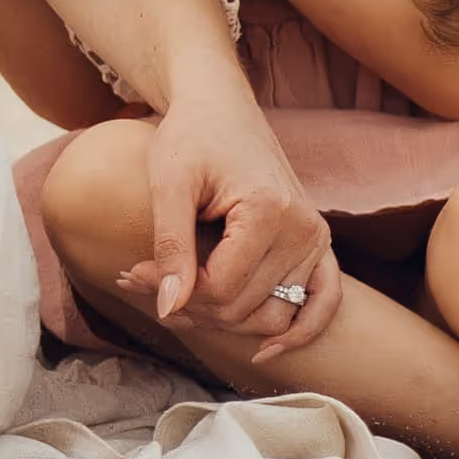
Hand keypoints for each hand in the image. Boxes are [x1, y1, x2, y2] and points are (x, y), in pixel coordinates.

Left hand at [139, 79, 339, 362]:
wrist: (221, 106)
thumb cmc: (190, 136)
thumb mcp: (168, 183)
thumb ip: (171, 245)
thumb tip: (170, 309)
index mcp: (270, 210)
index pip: (220, 289)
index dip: (173, 292)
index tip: (134, 272)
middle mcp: (304, 229)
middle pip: (244, 307)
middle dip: (190, 305)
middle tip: (142, 281)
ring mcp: (316, 238)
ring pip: (272, 314)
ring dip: (225, 320)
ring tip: (176, 300)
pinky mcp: (318, 242)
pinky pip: (324, 302)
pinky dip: (300, 332)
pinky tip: (265, 353)